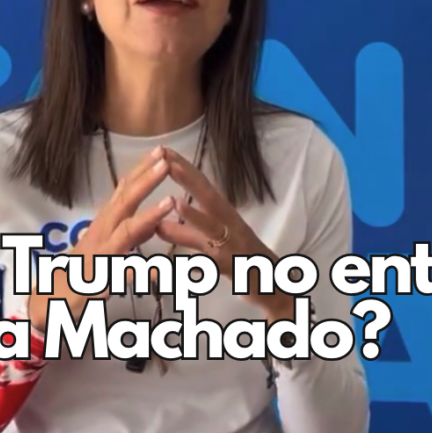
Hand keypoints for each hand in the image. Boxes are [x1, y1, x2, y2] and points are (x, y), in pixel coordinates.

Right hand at [28, 146, 174, 331]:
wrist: (53, 297)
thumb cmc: (84, 268)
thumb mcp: (108, 244)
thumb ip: (130, 231)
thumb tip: (154, 219)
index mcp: (105, 222)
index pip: (124, 190)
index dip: (141, 169)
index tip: (161, 150)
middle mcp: (102, 232)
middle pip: (125, 202)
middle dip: (146, 181)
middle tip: (166, 161)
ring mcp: (101, 253)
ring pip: (126, 232)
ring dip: (148, 216)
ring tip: (170, 202)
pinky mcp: (101, 279)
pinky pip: (125, 275)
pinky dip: (144, 272)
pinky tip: (163, 271)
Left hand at [155, 148, 295, 321]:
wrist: (273, 283)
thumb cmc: (240, 259)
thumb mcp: (212, 244)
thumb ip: (187, 234)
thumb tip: (159, 225)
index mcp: (225, 214)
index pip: (203, 185)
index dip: (184, 167)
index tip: (163, 149)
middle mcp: (230, 224)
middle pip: (208, 196)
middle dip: (187, 178)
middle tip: (166, 160)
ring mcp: (232, 245)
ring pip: (213, 228)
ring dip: (194, 215)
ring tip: (174, 202)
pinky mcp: (232, 268)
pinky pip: (216, 262)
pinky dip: (202, 259)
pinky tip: (189, 260)